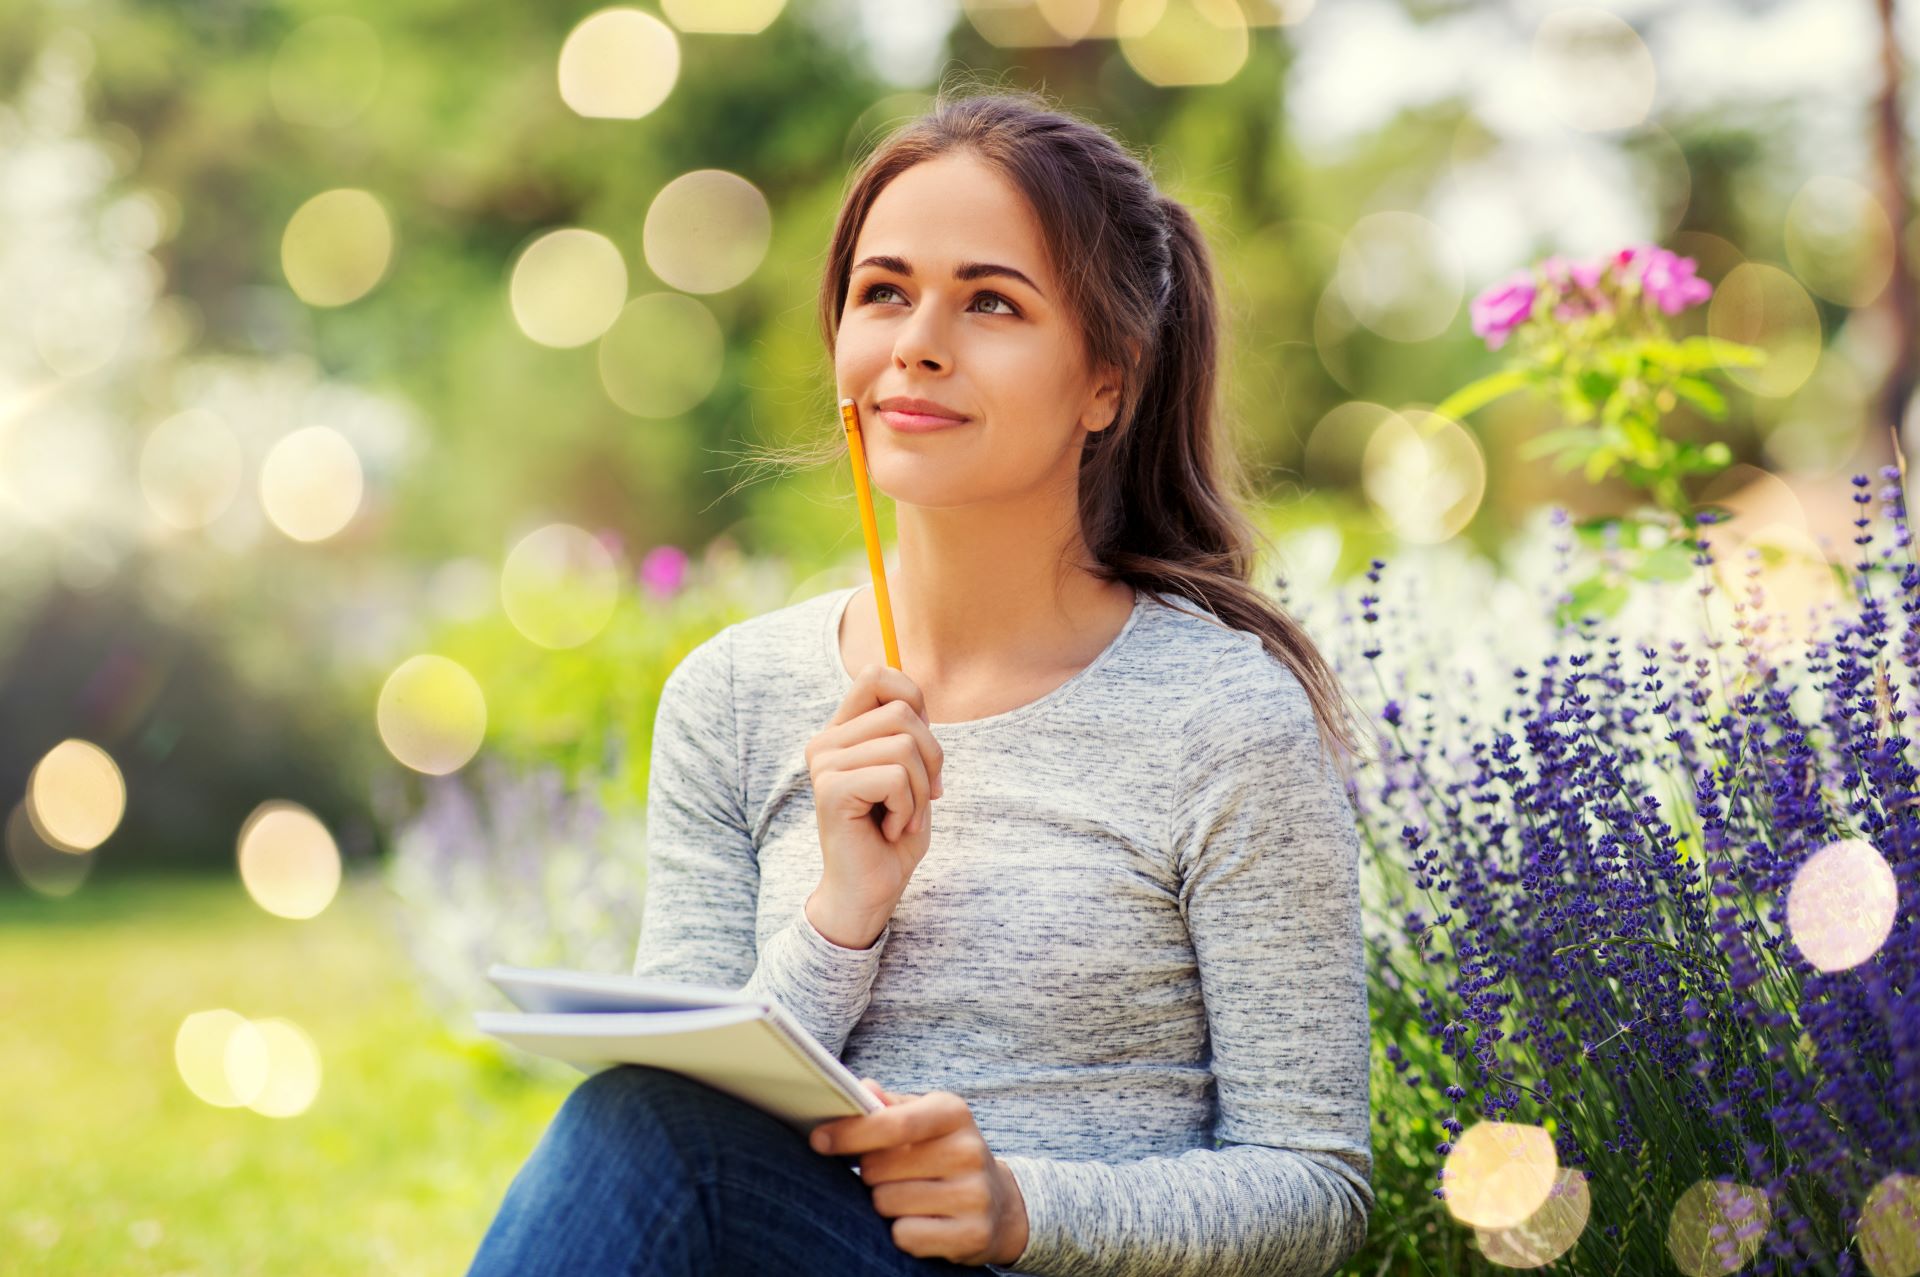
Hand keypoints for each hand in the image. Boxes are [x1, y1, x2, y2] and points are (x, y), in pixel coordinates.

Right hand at [805, 663, 946, 929]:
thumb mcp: (910, 775)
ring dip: (919, 790)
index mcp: (842, 733)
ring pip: (904, 745)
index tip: (922, 748)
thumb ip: (908, 734)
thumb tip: (917, 698)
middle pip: (902, 711)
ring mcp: (824, 764)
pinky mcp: (831, 789)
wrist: (870, 891)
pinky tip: (891, 830)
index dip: (913, 698)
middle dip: (931, 757)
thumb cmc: (894, 835)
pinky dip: (908, 808)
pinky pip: (894, 777)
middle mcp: (826, 742)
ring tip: (903, 818)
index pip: (876, 675)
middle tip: (923, 797)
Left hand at [810, 1078, 1028, 1266]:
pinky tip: (923, 1222)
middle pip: (878, 1168)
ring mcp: (974, 1194)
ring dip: (885, 1203)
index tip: (818, 1139)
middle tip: (891, 1174)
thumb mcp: (924, 1119)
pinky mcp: (973, 1234)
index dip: (850, 1133)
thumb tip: (860, 1089)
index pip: (892, 1123)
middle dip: (870, 1173)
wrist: (999, 1203)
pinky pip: (905, 1235)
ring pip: (886, 1203)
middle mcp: (969, 1150)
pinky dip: (902, 1232)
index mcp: (953, 1112)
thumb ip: (887, 1105)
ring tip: (910, 1197)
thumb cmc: (944, 1154)